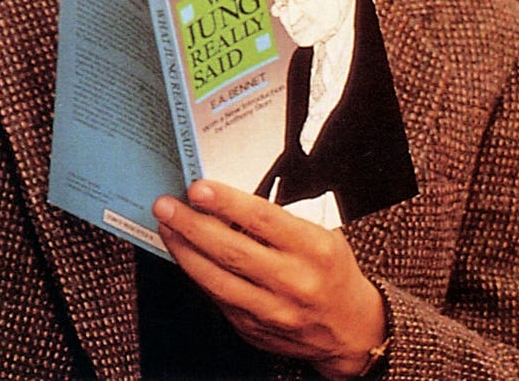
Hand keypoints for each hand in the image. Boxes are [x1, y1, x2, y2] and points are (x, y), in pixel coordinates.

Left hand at [152, 180, 386, 378]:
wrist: (352, 329)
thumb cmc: (330, 272)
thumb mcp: (319, 237)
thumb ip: (275, 222)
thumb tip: (220, 200)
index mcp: (314, 250)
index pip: (264, 220)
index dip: (226, 203)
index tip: (198, 188)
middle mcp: (295, 283)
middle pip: (232, 251)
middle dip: (191, 225)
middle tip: (166, 205)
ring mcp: (273, 311)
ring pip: (217, 279)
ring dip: (184, 250)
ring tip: (166, 226)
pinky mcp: (254, 329)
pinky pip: (216, 298)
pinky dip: (196, 273)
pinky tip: (183, 254)